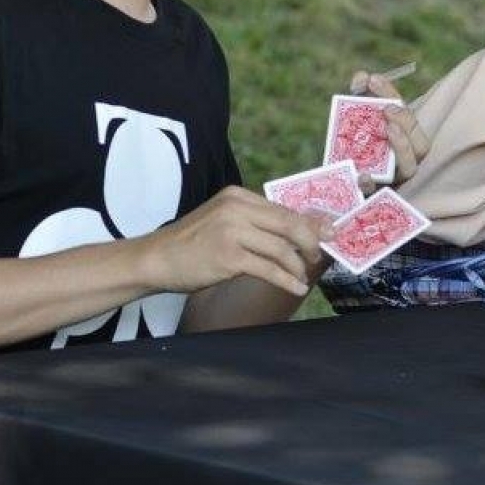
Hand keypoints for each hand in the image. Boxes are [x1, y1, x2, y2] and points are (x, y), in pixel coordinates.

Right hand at [141, 186, 322, 297]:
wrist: (155, 259)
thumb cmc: (192, 243)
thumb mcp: (223, 221)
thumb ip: (254, 222)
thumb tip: (296, 231)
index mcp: (237, 196)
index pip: (283, 208)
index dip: (309, 223)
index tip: (328, 233)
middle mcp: (236, 209)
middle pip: (289, 224)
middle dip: (311, 242)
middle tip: (319, 256)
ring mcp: (232, 232)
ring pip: (281, 248)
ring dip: (298, 266)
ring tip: (303, 277)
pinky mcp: (228, 257)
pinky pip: (269, 269)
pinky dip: (286, 280)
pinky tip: (294, 288)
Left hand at [347, 71, 430, 187]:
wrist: (333, 180)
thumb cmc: (352, 146)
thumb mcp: (356, 118)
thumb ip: (360, 96)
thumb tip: (362, 76)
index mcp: (404, 141)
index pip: (408, 117)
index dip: (392, 95)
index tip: (373, 79)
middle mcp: (405, 161)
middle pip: (419, 143)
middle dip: (406, 121)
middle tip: (386, 107)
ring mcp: (392, 181)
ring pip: (410, 168)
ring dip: (403, 146)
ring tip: (388, 129)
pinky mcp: (372, 196)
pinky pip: (377, 192)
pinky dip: (369, 182)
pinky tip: (360, 173)